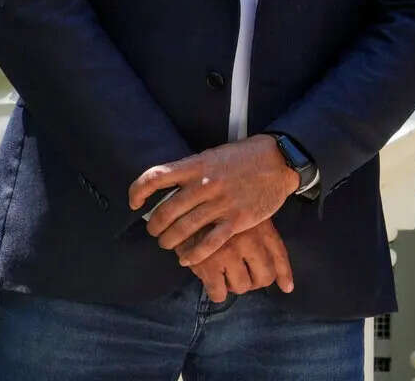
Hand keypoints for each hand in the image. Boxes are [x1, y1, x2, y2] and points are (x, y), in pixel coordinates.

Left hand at [129, 136, 298, 267]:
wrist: (280, 160)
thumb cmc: (245, 156)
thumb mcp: (215, 155)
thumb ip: (192, 170)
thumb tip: (168, 185)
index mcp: (197, 165)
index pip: (155, 177)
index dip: (137, 192)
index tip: (134, 202)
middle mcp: (205, 184)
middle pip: (166, 212)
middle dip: (154, 227)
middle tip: (155, 231)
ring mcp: (221, 203)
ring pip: (183, 230)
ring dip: (169, 241)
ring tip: (168, 244)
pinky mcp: (237, 219)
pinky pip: (209, 243)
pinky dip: (193, 255)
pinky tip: (186, 259)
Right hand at [189, 219, 294, 303]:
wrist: (184, 208)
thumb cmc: (218, 215)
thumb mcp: (246, 218)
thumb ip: (262, 238)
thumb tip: (280, 270)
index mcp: (262, 228)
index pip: (280, 255)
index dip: (284, 275)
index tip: (286, 287)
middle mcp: (250, 241)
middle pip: (265, 276)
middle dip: (255, 282)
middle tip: (243, 278)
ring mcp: (229, 253)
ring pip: (242, 287)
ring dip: (234, 286)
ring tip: (224, 274)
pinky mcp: (208, 264)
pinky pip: (219, 293)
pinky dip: (217, 293)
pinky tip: (212, 283)